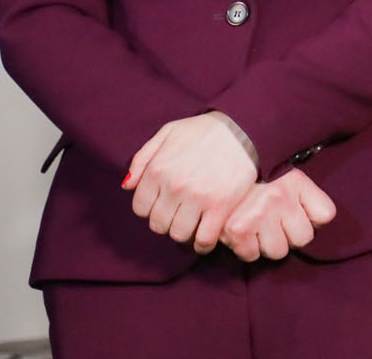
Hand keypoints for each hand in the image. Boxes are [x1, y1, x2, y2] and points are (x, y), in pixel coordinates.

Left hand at [124, 111, 259, 251]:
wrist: (244, 126)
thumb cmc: (205, 129)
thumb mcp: (168, 132)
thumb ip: (143, 157)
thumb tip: (127, 186)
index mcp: (158, 169)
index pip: (140, 208)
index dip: (151, 208)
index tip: (164, 204)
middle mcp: (174, 186)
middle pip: (158, 224)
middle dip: (167, 221)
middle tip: (180, 213)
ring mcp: (197, 198)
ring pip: (179, 234)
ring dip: (184, 232)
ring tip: (193, 223)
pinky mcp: (220, 206)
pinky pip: (204, 239)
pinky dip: (203, 244)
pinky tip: (206, 238)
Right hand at [221, 169, 336, 261]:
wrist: (216, 171)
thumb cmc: (256, 179)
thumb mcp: (285, 177)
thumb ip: (304, 196)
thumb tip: (318, 223)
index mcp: (296, 181)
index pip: (326, 214)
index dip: (314, 219)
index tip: (300, 214)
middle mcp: (280, 196)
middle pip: (303, 238)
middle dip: (290, 235)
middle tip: (276, 224)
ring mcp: (259, 214)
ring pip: (278, 252)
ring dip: (268, 244)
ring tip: (258, 227)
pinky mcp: (238, 230)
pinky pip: (252, 256)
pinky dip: (247, 249)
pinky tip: (243, 233)